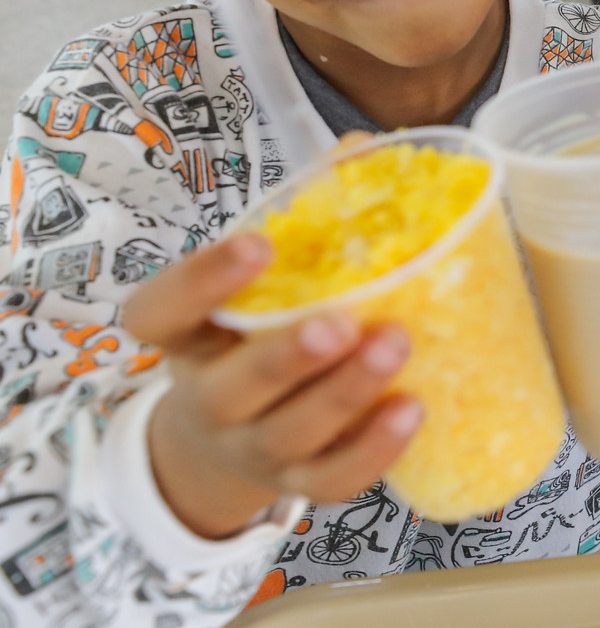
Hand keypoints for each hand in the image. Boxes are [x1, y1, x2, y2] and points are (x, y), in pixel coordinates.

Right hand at [128, 236, 420, 539]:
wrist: (236, 437)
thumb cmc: (263, 332)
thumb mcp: (268, 282)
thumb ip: (310, 216)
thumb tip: (366, 145)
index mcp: (191, 338)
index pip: (159, 314)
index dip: (199, 281)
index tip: (257, 244)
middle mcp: (212, 398)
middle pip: (230, 389)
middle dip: (285, 356)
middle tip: (340, 322)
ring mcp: (255, 448)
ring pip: (289, 433)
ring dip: (345, 392)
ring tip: (396, 345)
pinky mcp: (302, 482)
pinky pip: (332, 479)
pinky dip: (374, 449)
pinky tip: (413, 408)